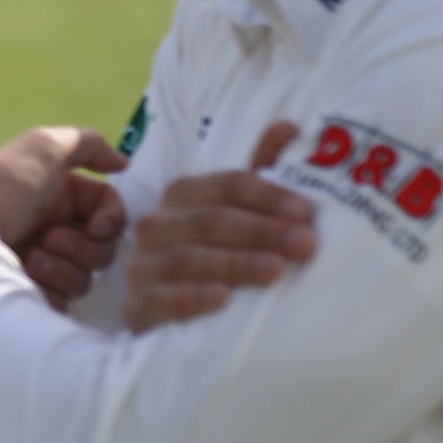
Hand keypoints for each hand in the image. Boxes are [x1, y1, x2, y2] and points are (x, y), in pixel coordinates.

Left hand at [0, 127, 129, 308]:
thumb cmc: (2, 188)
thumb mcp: (42, 147)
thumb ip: (87, 144)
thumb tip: (122, 162)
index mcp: (61, 198)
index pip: (110, 212)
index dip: (112, 220)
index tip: (98, 226)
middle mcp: (55, 231)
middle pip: (104, 249)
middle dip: (83, 247)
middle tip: (51, 238)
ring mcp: (44, 266)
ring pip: (86, 278)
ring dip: (63, 268)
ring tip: (31, 259)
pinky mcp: (32, 295)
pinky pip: (64, 302)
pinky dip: (50, 290)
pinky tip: (25, 278)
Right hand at [122, 121, 317, 331]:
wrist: (165, 315)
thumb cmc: (210, 257)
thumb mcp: (234, 213)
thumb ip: (259, 171)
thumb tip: (289, 126)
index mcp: (182, 194)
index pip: (228, 185)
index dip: (268, 195)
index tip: (307, 212)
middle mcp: (156, 223)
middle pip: (212, 220)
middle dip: (263, 231)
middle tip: (306, 244)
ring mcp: (142, 264)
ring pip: (189, 258)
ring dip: (237, 263)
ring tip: (278, 271)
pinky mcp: (135, 305)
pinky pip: (162, 300)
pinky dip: (192, 298)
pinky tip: (224, 299)